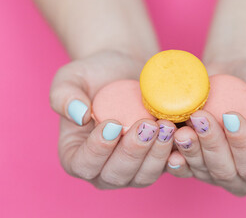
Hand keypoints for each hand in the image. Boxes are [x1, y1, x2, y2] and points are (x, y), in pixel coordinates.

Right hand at [50, 51, 175, 188]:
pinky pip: (166, 168)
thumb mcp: (70, 78)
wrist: (125, 71)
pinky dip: (174, 157)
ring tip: (165, 127)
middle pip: (116, 175)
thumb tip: (79, 115)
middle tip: (146, 126)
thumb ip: (63, 96)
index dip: (97, 150)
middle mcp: (103, 169)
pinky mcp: (154, 162)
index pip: (83, 164)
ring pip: (143, 176)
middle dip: (133, 152)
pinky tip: (182, 139)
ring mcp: (131, 169)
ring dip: (156, 155)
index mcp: (76, 155)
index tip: (112, 124)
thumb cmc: (94, 75)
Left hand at [166, 60, 245, 195]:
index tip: (231, 116)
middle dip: (211, 145)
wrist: (237, 77)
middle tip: (201, 117)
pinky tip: (169, 141)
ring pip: (201, 170)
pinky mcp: (195, 163)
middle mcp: (243, 176)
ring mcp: (216, 172)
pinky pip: (183, 166)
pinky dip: (175, 155)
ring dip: (190, 148)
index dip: (243, 145)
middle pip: (225, 172)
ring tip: (184, 125)